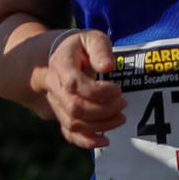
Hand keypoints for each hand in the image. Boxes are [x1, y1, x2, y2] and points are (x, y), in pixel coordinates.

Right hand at [34, 29, 126, 149]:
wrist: (56, 58)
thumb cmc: (80, 47)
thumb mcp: (91, 38)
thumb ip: (100, 49)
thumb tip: (108, 67)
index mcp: (61, 65)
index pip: (74, 84)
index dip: (98, 91)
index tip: (118, 88)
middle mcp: (55, 87)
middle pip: (75, 107)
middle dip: (103, 110)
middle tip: (123, 103)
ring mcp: (56, 103)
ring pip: (73, 123)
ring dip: (101, 125)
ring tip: (121, 117)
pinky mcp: (62, 115)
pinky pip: (69, 134)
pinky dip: (87, 141)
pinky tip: (105, 141)